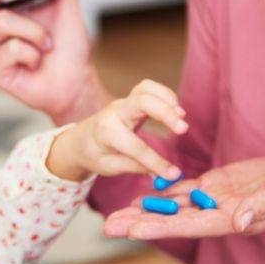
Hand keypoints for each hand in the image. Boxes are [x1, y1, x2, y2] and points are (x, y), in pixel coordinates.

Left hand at [46, 80, 187, 182]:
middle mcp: (115, 112)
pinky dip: (166, 95)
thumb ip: (137, 167)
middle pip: (142, 102)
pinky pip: (149, 89)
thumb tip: (166, 175)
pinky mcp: (132, 99)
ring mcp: (124, 103)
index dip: (156, 161)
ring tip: (181, 117)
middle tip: (183, 129)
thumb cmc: (95, 154)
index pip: (135, 146)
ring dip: (167, 99)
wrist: (81, 139)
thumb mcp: (110, 167)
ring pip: (146, 88)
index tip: (173, 173)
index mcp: (105, 132)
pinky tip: (176, 111)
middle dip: (165, 113)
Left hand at [103, 153, 264, 238]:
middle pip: (173, 220)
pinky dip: (163, 194)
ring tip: (114, 216)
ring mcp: (217, 200)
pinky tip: (142, 196)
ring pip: (174, 207)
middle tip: (107, 228)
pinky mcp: (219, 185)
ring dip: (144, 211)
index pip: (191, 225)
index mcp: (234, 218)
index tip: (134, 231)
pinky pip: (186, 191)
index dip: (162, 227)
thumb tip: (238, 223)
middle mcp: (220, 213)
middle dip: (141, 223)